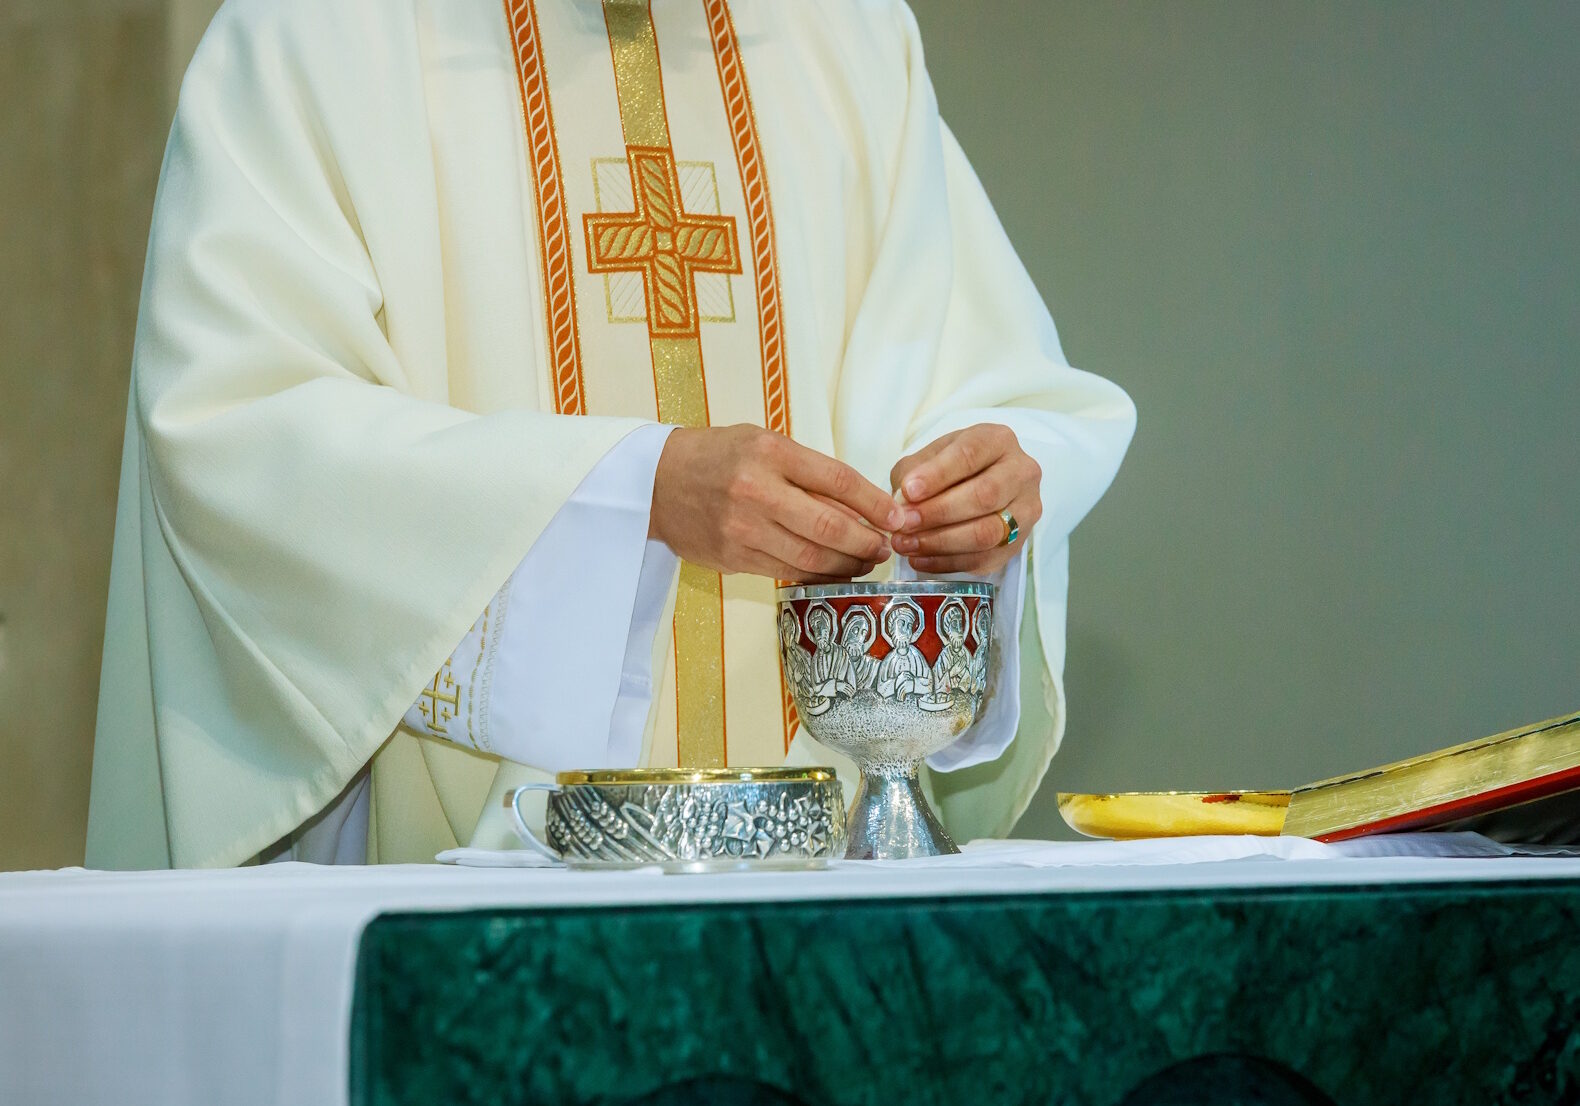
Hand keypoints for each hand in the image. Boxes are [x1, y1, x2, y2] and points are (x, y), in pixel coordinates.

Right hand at [650, 425, 904, 582]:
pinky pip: (787, 571)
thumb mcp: (763, 443)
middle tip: (886, 547)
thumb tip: (861, 504)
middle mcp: (756, 491)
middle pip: (829, 526)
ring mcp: (742, 528)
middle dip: (867, 541)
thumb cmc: (718, 456)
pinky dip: (817, 574)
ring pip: (811, 556)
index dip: (874, 503)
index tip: (897, 517)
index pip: (837, 480)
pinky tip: (833, 570)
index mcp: (769, 452)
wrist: (656, 481)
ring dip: (847, 564)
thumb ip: (807, 471)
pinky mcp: (732, 557)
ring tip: (865, 561)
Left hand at [888, 424, 1041, 574]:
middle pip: (984, 495)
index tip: (908, 491)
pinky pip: (984, 559)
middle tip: (904, 523)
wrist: (980, 486)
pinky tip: (920, 559)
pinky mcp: (1019, 543)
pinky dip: (948, 563)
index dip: (938, 475)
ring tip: (906, 544)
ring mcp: (1026, 509)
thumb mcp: (930, 457)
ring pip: (987, 532)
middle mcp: (1021, 472)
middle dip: (938, 512)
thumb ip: (913, 472)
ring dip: (941, 542)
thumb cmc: (952, 468)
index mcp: (998, 441)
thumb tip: (903, 502)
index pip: (970, 455)